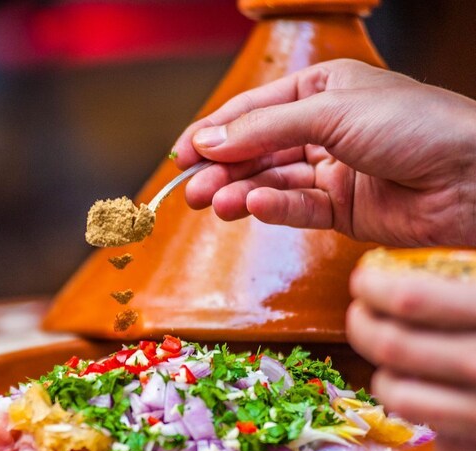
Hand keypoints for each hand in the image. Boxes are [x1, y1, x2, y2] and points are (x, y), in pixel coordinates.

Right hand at [171, 59, 475, 247]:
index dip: (214, 132)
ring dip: (239, 191)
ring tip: (213, 202)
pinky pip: (297, 208)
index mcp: (323, 90)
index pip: (254, 110)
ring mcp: (334, 172)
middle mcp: (325, 129)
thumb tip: (206, 140)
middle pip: (257, 150)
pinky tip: (253, 206)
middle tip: (191, 188)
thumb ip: (264, 128)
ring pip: (271, 182)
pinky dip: (273, 208)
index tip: (182, 155)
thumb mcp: (330, 110)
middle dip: (222, 167)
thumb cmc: (417, 125)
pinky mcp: (344, 211)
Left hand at [346, 263, 475, 450]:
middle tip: (360, 315)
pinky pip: (433, 443)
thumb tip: (391, 273)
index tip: (365, 281)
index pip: (408, 299)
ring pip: (396, 393)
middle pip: (390, 345)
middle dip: (362, 326)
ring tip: (393, 360)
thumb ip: (462, 287)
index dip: (373, 288)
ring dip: (383, 375)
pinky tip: (433, 399)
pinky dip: (424, 421)